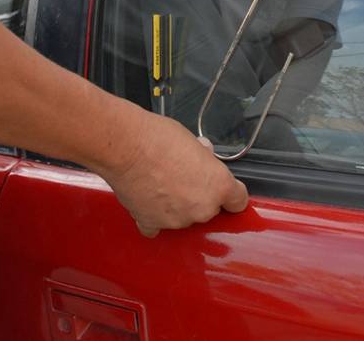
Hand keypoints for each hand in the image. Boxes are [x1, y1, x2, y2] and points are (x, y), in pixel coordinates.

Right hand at [103, 111, 248, 237]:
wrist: (125, 147)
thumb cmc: (158, 138)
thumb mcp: (193, 141)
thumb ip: (203, 158)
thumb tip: (202, 158)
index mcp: (219, 186)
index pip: (238, 200)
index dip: (230, 194)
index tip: (224, 191)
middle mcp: (202, 208)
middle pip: (209, 209)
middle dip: (198, 196)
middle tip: (181, 176)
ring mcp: (178, 220)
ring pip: (183, 217)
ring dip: (175, 206)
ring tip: (159, 183)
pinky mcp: (153, 224)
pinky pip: (158, 226)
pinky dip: (153, 216)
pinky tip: (147, 199)